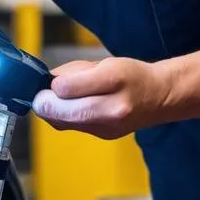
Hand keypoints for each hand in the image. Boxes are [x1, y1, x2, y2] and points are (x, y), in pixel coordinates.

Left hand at [32, 57, 172, 138]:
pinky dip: (63, 117)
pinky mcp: (104, 136)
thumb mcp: (103, 63)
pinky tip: (65, 108)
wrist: (159, 96)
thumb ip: (72, 72)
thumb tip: (46, 83)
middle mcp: (113, 107)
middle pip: (64, 112)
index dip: (51, 86)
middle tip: (40, 96)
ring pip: (63, 123)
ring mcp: (109, 126)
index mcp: (114, 79)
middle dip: (45, 104)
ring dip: (51, 112)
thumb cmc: (131, 74)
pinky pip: (72, 127)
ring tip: (53, 100)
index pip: (68, 88)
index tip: (47, 83)